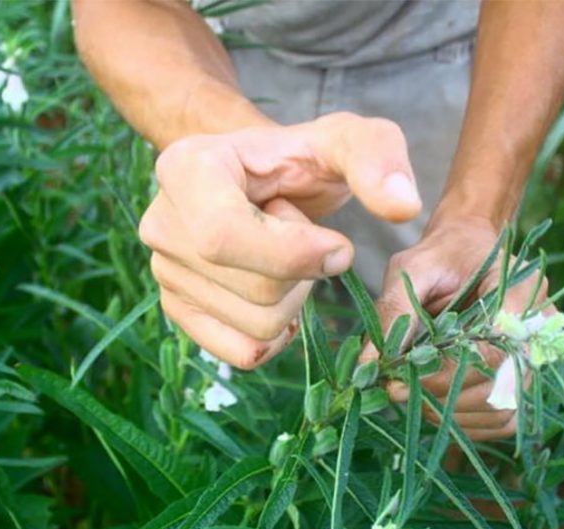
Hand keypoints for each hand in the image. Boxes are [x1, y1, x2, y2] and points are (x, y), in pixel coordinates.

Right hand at [139, 112, 421, 368]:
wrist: (260, 178)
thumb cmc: (299, 159)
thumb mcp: (345, 141)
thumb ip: (378, 158)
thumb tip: (403, 207)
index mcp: (185, 169)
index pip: (224, 237)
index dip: (294, 253)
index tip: (337, 244)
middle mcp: (160, 223)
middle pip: (253, 290)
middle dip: (304, 276)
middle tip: (306, 238)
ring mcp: (163, 272)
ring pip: (255, 327)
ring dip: (295, 302)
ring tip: (286, 257)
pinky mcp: (178, 310)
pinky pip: (242, 352)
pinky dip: (277, 335)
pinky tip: (281, 295)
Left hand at [360, 214, 552, 440]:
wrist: (468, 253)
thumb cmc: (441, 257)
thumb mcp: (411, 269)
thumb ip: (392, 312)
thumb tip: (368, 365)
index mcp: (522, 289)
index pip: (492, 350)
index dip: (442, 375)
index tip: (398, 381)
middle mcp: (540, 328)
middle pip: (497, 386)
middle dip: (440, 396)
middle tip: (397, 392)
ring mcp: (539, 358)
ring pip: (501, 411)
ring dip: (450, 414)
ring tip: (413, 395)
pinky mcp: (526, 381)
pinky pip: (503, 421)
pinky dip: (466, 423)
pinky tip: (435, 405)